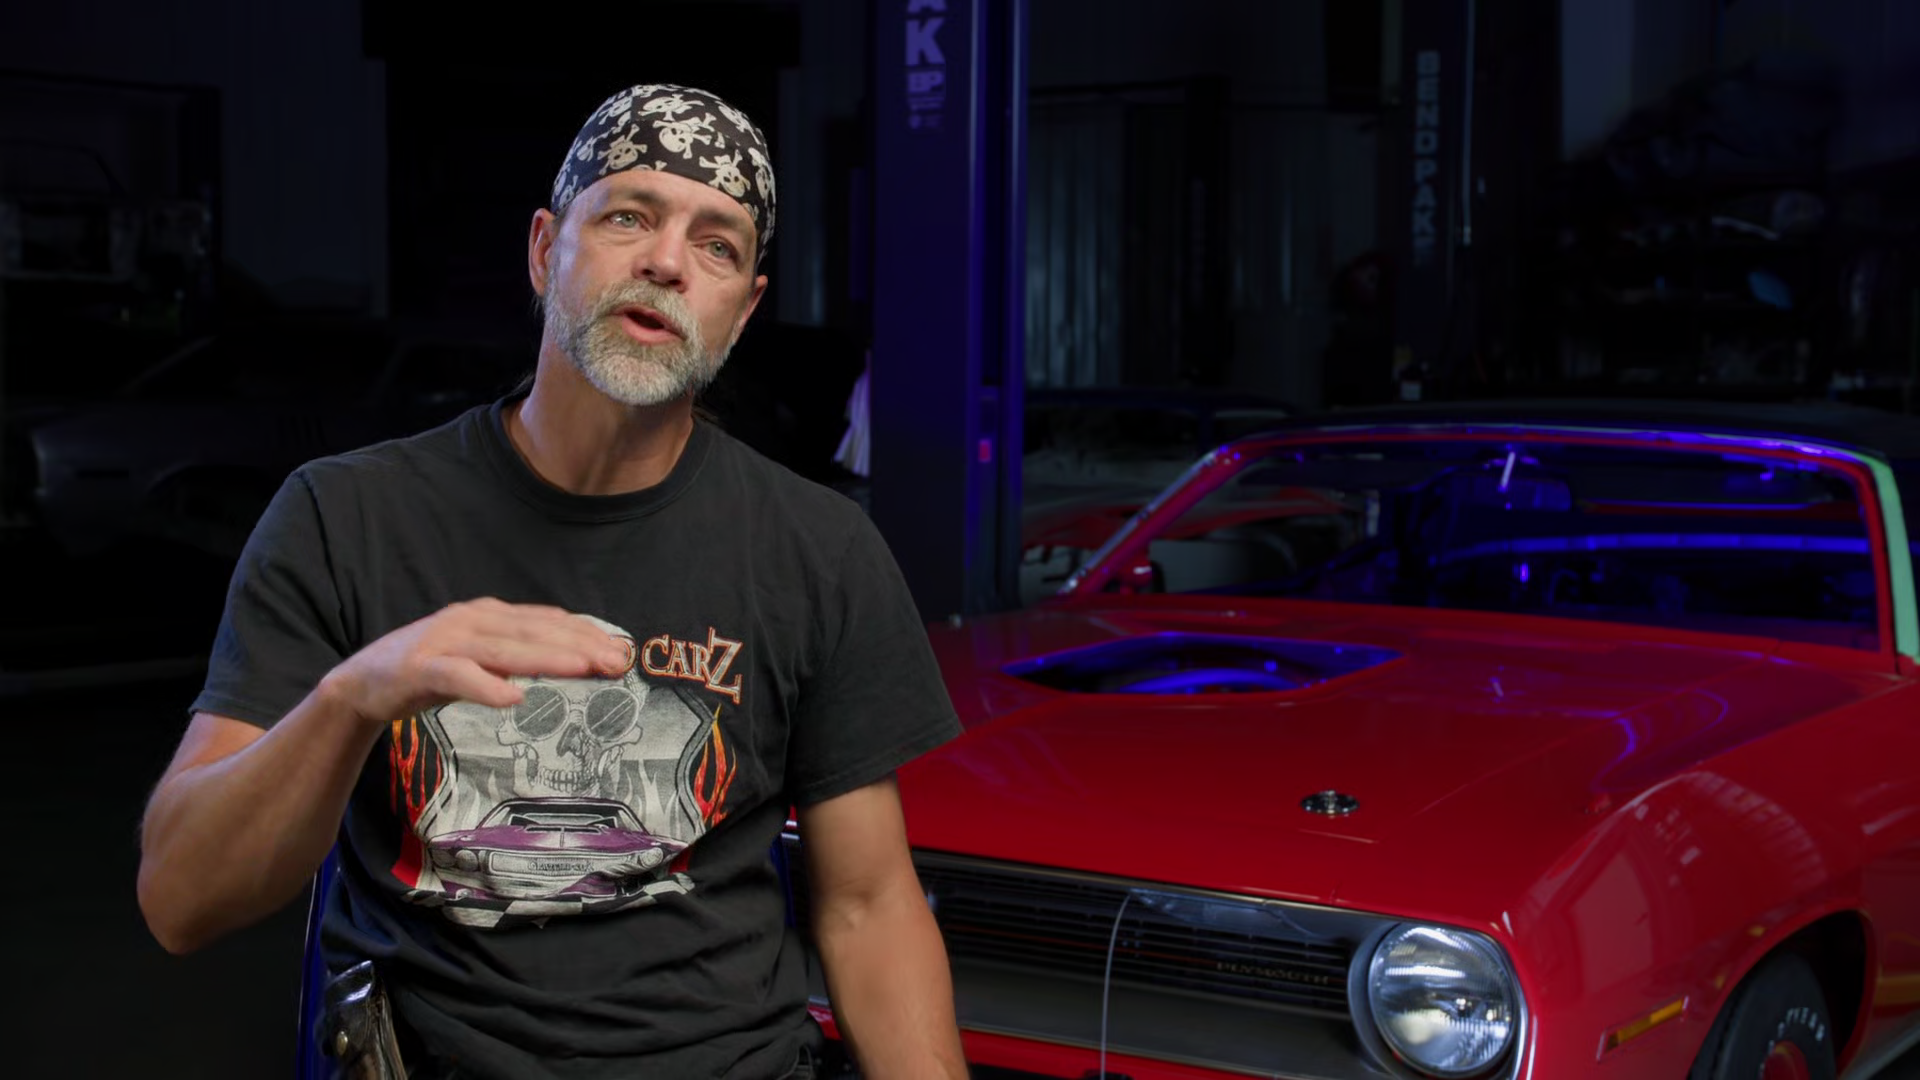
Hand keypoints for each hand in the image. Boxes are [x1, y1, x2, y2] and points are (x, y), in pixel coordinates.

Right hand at [321, 598, 633, 731]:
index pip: (547, 621)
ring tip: (584, 670)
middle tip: (617, 663)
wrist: (362, 683)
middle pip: (534, 632)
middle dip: (580, 646)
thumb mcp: (481, 658)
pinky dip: (485, 686)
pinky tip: (512, 698)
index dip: (586, 634)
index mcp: (489, 614)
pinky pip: (457, 677)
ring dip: (548, 659)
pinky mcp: (420, 668)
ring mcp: (445, 641)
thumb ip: (519, 654)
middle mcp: (471, 620)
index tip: (622, 652)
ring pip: (505, 649)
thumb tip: (573, 659)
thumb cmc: (431, 670)